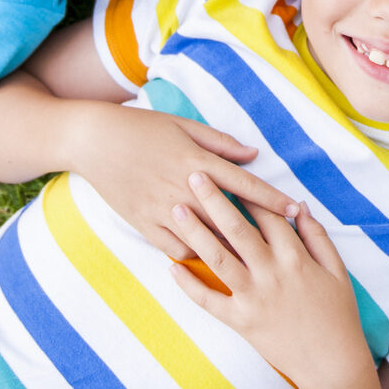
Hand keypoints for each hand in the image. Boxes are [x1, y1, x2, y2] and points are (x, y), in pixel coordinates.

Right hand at [72, 106, 298, 259]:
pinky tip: (213, 261)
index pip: (243, 184)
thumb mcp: (184, 126)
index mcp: (196, 162)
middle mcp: (183, 190)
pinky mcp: (144, 225)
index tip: (294, 209)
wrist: (93, 142)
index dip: (271, 198)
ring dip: (230, 250)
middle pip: (229, 218)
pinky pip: (177, 249)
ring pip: (205, 240)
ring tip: (256, 261)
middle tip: (285, 244)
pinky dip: (196, 256)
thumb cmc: (142, 128)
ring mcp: (162, 211)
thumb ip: (220, 143)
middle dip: (259, 231)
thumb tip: (252, 154)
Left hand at [170, 172, 372, 388]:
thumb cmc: (338, 315)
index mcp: (295, 257)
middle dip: (214, 199)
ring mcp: (253, 298)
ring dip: (195, 232)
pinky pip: (209, 301)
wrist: (331, 365)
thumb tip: (300, 206)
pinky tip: (171, 267)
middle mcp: (271, 273)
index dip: (248, 192)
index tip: (229, 173)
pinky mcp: (240, 322)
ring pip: (218, 258)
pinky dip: (188, 285)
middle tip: (194, 176)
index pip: (267, 215)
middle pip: (237, 228)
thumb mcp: (337, 270)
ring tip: (176, 210)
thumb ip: (317, 236)